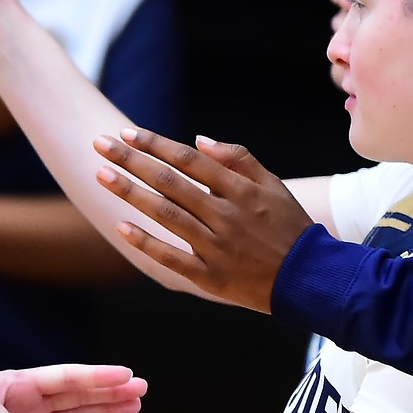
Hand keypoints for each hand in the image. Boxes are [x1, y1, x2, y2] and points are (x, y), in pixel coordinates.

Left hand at [91, 128, 314, 312]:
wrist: (312, 280)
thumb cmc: (289, 227)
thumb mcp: (273, 185)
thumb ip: (238, 159)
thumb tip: (198, 140)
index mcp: (240, 191)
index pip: (189, 160)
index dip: (156, 145)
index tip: (127, 133)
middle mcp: (226, 216)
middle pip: (170, 183)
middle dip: (131, 161)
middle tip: (100, 144)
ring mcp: (217, 247)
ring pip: (166, 215)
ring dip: (130, 194)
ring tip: (101, 176)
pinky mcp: (211, 277)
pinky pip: (173, 258)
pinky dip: (147, 243)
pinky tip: (121, 227)